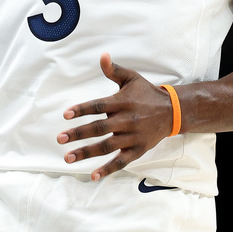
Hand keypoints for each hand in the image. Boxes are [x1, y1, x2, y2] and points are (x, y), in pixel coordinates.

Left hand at [58, 53, 174, 180]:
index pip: (98, 106)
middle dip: (78, 134)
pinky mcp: (138, 150)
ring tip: (68, 157)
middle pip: (99, 128)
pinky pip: (121, 161)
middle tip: (60, 138)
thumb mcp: (131, 78)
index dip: (81, 110)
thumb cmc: (147, 93)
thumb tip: (102, 56)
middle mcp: (126, 120)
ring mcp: (132, 137)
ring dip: (86, 152)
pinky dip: (108, 169)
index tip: (65, 115)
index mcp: (122, 102)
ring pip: (106, 146)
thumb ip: (113, 70)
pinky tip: (93, 175)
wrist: (172, 111)